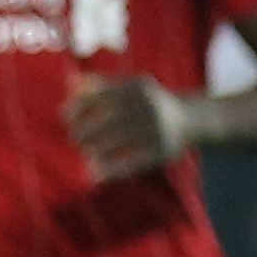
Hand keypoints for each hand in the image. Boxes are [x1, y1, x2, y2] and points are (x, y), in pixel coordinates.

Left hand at [64, 74, 193, 180]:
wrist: (192, 118)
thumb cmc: (149, 102)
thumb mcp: (130, 87)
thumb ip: (101, 84)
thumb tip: (71, 83)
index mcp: (138, 87)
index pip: (100, 96)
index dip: (79, 107)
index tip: (65, 116)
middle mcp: (149, 106)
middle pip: (107, 120)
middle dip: (85, 131)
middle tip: (74, 138)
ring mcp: (157, 129)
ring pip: (118, 142)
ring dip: (95, 150)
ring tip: (85, 152)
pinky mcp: (163, 150)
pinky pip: (133, 162)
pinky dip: (112, 170)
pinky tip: (96, 173)